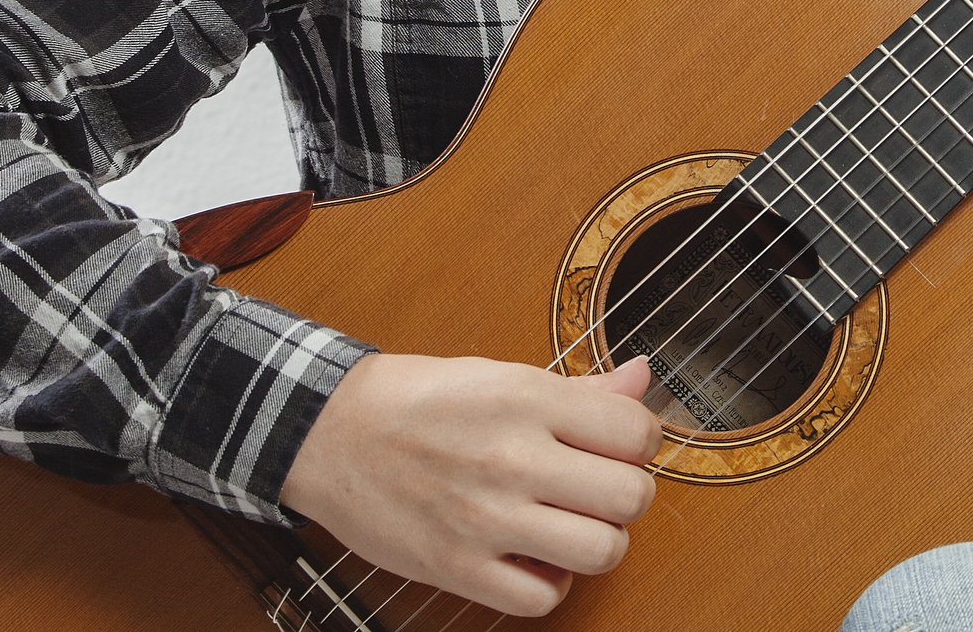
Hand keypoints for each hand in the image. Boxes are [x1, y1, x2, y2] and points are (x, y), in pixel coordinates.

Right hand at [280, 352, 660, 615]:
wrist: (330, 433)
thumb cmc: (419, 399)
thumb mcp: (502, 375)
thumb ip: (580, 388)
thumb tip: (643, 379)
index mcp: (527, 399)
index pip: (636, 432)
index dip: (637, 441)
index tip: (616, 444)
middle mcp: (513, 458)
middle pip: (631, 497)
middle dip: (625, 493)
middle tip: (596, 487)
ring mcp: (485, 518)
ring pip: (601, 551)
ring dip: (598, 541)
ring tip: (571, 524)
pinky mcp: (456, 568)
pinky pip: (543, 598)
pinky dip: (550, 583)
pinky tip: (534, 557)